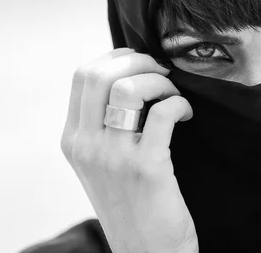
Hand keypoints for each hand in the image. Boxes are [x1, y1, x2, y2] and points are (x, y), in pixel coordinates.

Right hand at [61, 48, 197, 252]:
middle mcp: (86, 146)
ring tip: (173, 94)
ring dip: (159, 80)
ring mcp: (113, 157)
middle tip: (162, 72)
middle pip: (99, 74)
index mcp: (73, 140)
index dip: (116, 57)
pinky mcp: (146, 168)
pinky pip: (163, 112)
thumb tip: (131, 77)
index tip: (142, 63)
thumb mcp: (103, 163)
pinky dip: (180, 103)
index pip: (82, 76)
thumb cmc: (133, 203)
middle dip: (138, 60)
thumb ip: (105, 125)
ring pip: (128, 88)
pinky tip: (187, 114)